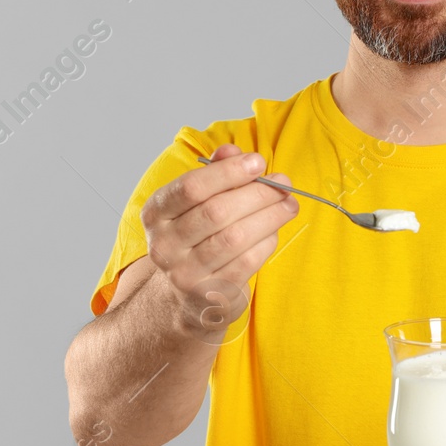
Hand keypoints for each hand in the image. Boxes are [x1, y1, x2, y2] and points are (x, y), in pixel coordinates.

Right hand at [140, 143, 297, 333]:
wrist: (187, 295)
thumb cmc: (198, 236)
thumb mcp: (198, 202)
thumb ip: (215, 172)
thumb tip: (232, 150)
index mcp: (156, 213)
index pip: (190, 187)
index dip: (228, 172)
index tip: (258, 162)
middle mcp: (164, 245)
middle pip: (216, 212)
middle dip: (257, 194)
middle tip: (283, 184)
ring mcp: (184, 274)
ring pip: (235, 238)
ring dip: (269, 217)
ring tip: (289, 205)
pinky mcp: (209, 295)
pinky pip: (246, 262)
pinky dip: (266, 243)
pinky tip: (274, 232)